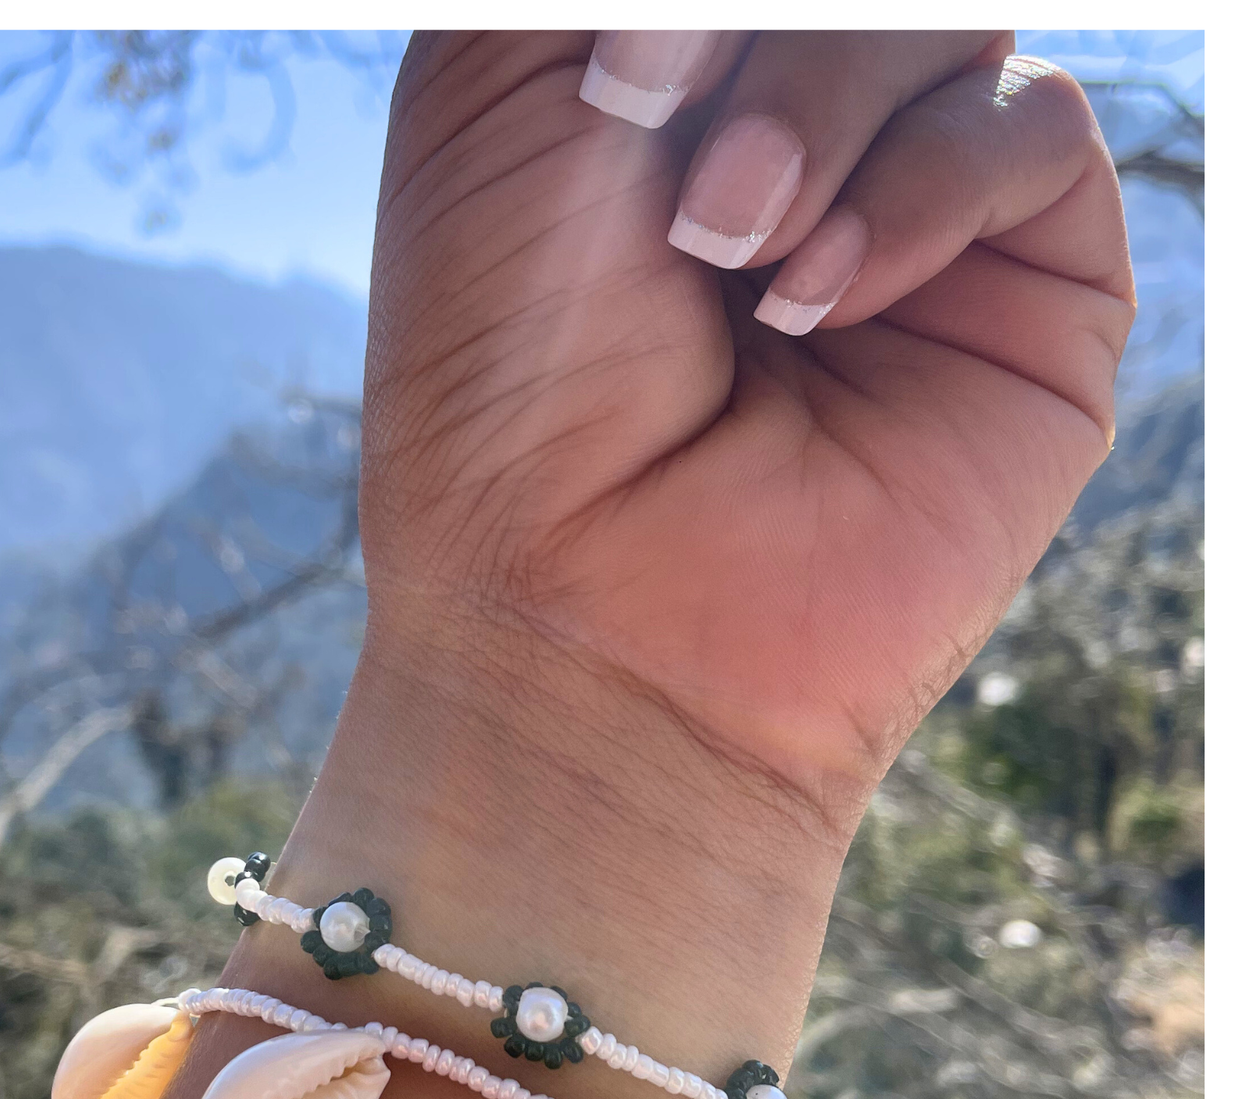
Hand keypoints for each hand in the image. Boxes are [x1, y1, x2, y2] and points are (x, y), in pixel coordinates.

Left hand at [361, 30, 1132, 833]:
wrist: (582, 613)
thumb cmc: (507, 376)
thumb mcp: (489, 97)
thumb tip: (710, 4)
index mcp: (672, 97)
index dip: (691, 16)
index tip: (610, 69)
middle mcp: (798, 148)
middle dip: (748, 41)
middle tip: (645, 119)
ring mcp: (917, 226)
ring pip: (944, 21)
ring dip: (818, 100)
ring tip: (728, 245)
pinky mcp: (1023, 308)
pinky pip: (1033, 130)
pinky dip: (926, 188)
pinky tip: (823, 298)